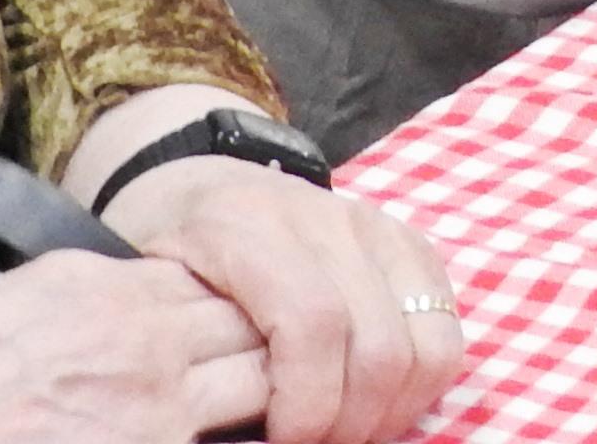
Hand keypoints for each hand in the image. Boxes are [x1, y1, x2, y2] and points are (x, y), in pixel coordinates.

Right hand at [0, 214, 263, 443]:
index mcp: (87, 285)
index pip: (202, 276)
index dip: (208, 305)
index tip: (197, 333)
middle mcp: (133, 339)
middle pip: (249, 325)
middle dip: (253, 347)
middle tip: (234, 378)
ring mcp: (147, 410)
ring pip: (260, 384)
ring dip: (258, 398)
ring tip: (230, 415)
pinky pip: (226, 442)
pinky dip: (231, 438)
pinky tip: (222, 441)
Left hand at [100, 156, 460, 443]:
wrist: (195, 178)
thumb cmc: (162, 250)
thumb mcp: (149, 292)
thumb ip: (192, 346)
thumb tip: (235, 426)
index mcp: (252, 227)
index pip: (313, 324)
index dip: (309, 402)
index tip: (283, 443)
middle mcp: (328, 219)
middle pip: (381, 345)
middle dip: (354, 422)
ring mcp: (377, 226)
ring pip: (428, 339)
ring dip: (396, 408)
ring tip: (348, 431)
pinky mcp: (409, 241)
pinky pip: (448, 322)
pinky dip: (422, 378)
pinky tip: (377, 400)